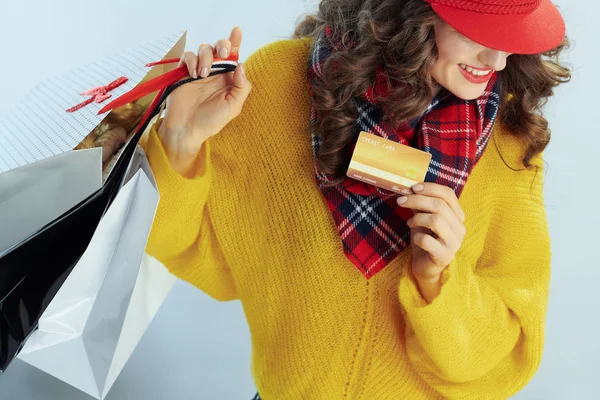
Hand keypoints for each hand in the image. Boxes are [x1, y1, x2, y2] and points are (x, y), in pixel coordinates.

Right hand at [159, 26, 251, 172]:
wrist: (186, 129)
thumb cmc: (211, 121)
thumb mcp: (233, 107)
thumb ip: (241, 86)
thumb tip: (241, 65)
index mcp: (228, 79)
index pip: (234, 57)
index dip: (235, 42)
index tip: (237, 31)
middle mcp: (215, 72)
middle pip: (219, 47)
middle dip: (222, 45)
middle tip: (222, 54)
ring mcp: (199, 71)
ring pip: (204, 49)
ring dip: (206, 57)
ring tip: (203, 75)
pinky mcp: (184, 72)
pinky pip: (188, 56)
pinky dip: (191, 61)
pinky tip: (193, 74)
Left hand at [397, 183, 466, 283]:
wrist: (426, 266)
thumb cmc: (425, 239)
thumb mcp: (422, 218)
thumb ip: (420, 204)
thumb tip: (410, 188)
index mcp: (457, 216)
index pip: (448, 194)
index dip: (430, 188)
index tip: (413, 188)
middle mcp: (460, 228)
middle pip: (440, 206)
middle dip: (417, 200)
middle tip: (401, 201)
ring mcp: (454, 243)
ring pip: (436, 220)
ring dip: (417, 218)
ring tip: (410, 223)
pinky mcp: (444, 256)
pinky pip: (428, 240)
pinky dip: (417, 237)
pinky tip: (415, 239)